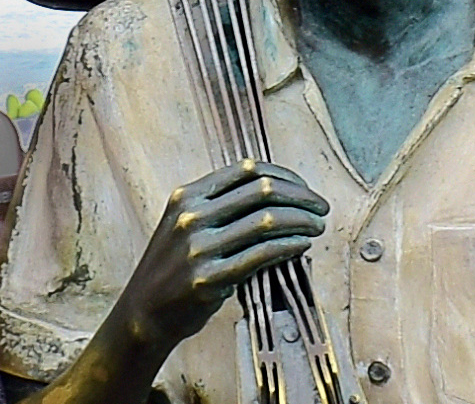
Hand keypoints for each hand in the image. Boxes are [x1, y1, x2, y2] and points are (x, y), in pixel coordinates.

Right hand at [117, 159, 328, 352]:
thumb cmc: (175, 267)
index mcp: (188, 195)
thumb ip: (224, 204)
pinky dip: (290, 245)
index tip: (305, 188)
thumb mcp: (187, 222)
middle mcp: (192, 216)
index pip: (248, 169)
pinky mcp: (209, 279)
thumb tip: (282, 191)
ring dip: (301, 220)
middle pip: (263, 190)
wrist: (142, 316)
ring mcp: (199, 248)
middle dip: (301, 196)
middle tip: (321, 207)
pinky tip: (302, 246)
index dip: (284, 175)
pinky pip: (262, 254)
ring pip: (267, 220)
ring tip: (317, 227)